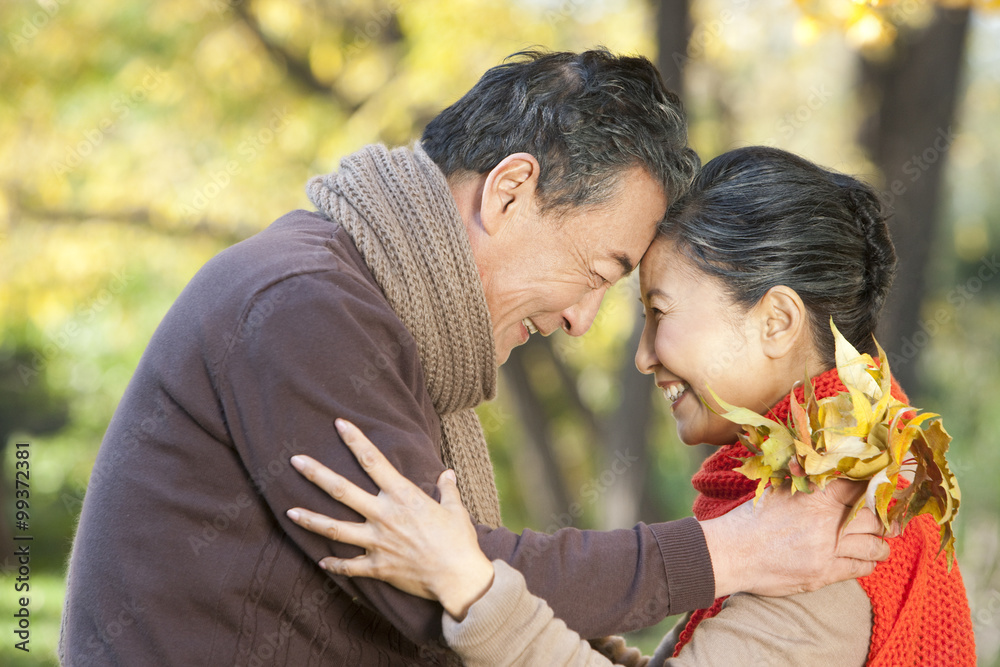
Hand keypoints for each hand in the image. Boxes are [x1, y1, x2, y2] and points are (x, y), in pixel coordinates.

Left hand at [286, 419, 494, 619]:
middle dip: (316, 474)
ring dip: (310, 520)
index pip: (373, 461)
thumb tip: (448, 475)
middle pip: (342, 491)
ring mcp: (377, 542)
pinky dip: (334, 565)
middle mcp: (384, 516)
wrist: (458, 578)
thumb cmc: (459, 541)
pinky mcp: (378, 567)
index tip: (340, 424)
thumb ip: (447, 490)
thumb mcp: (455, 509)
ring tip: (289, 512)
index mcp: (403, 496)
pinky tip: (321, 561)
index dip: (355, 440)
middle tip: (295, 461)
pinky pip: (349, 566)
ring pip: (335, 529)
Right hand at [700, 479, 895, 597]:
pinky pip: (860, 568)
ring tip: (880, 543)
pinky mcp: (823, 574)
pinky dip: (867, 563)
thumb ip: (803, 477)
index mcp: (815, 495)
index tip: (885, 490)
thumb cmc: (752, 520)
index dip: (876, 488)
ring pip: (873, 546)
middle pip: (873, 518)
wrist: (732, 553)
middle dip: (886, 520)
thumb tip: (818, 460)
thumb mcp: (778, 490)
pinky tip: (864, 560)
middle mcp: (826, 521)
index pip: (859, 487)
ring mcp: (827, 549)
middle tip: (893, 521)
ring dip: (880, 544)